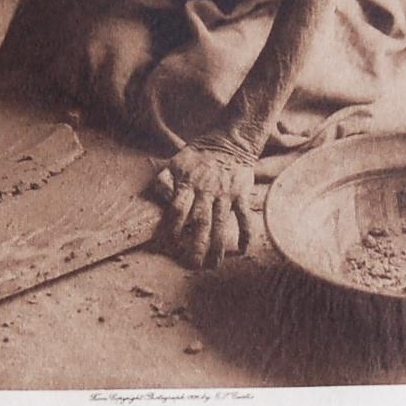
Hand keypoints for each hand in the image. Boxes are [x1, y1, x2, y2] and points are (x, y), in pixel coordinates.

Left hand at [157, 141, 259, 267]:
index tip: (170, 245)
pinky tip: (242, 250)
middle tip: (191, 265)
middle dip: (195, 245)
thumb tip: (161, 198)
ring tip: (213, 265)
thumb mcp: (176, 161)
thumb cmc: (200, 154)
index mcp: (188, 184)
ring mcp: (225, 194)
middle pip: (199, 222)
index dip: (172, 229)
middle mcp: (206, 191)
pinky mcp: (241, 193)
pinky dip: (245, 234)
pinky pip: (244, 216)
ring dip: (218, 246)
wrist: (231, 140)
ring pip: (221, 224)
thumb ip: (164, 179)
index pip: (177, 210)